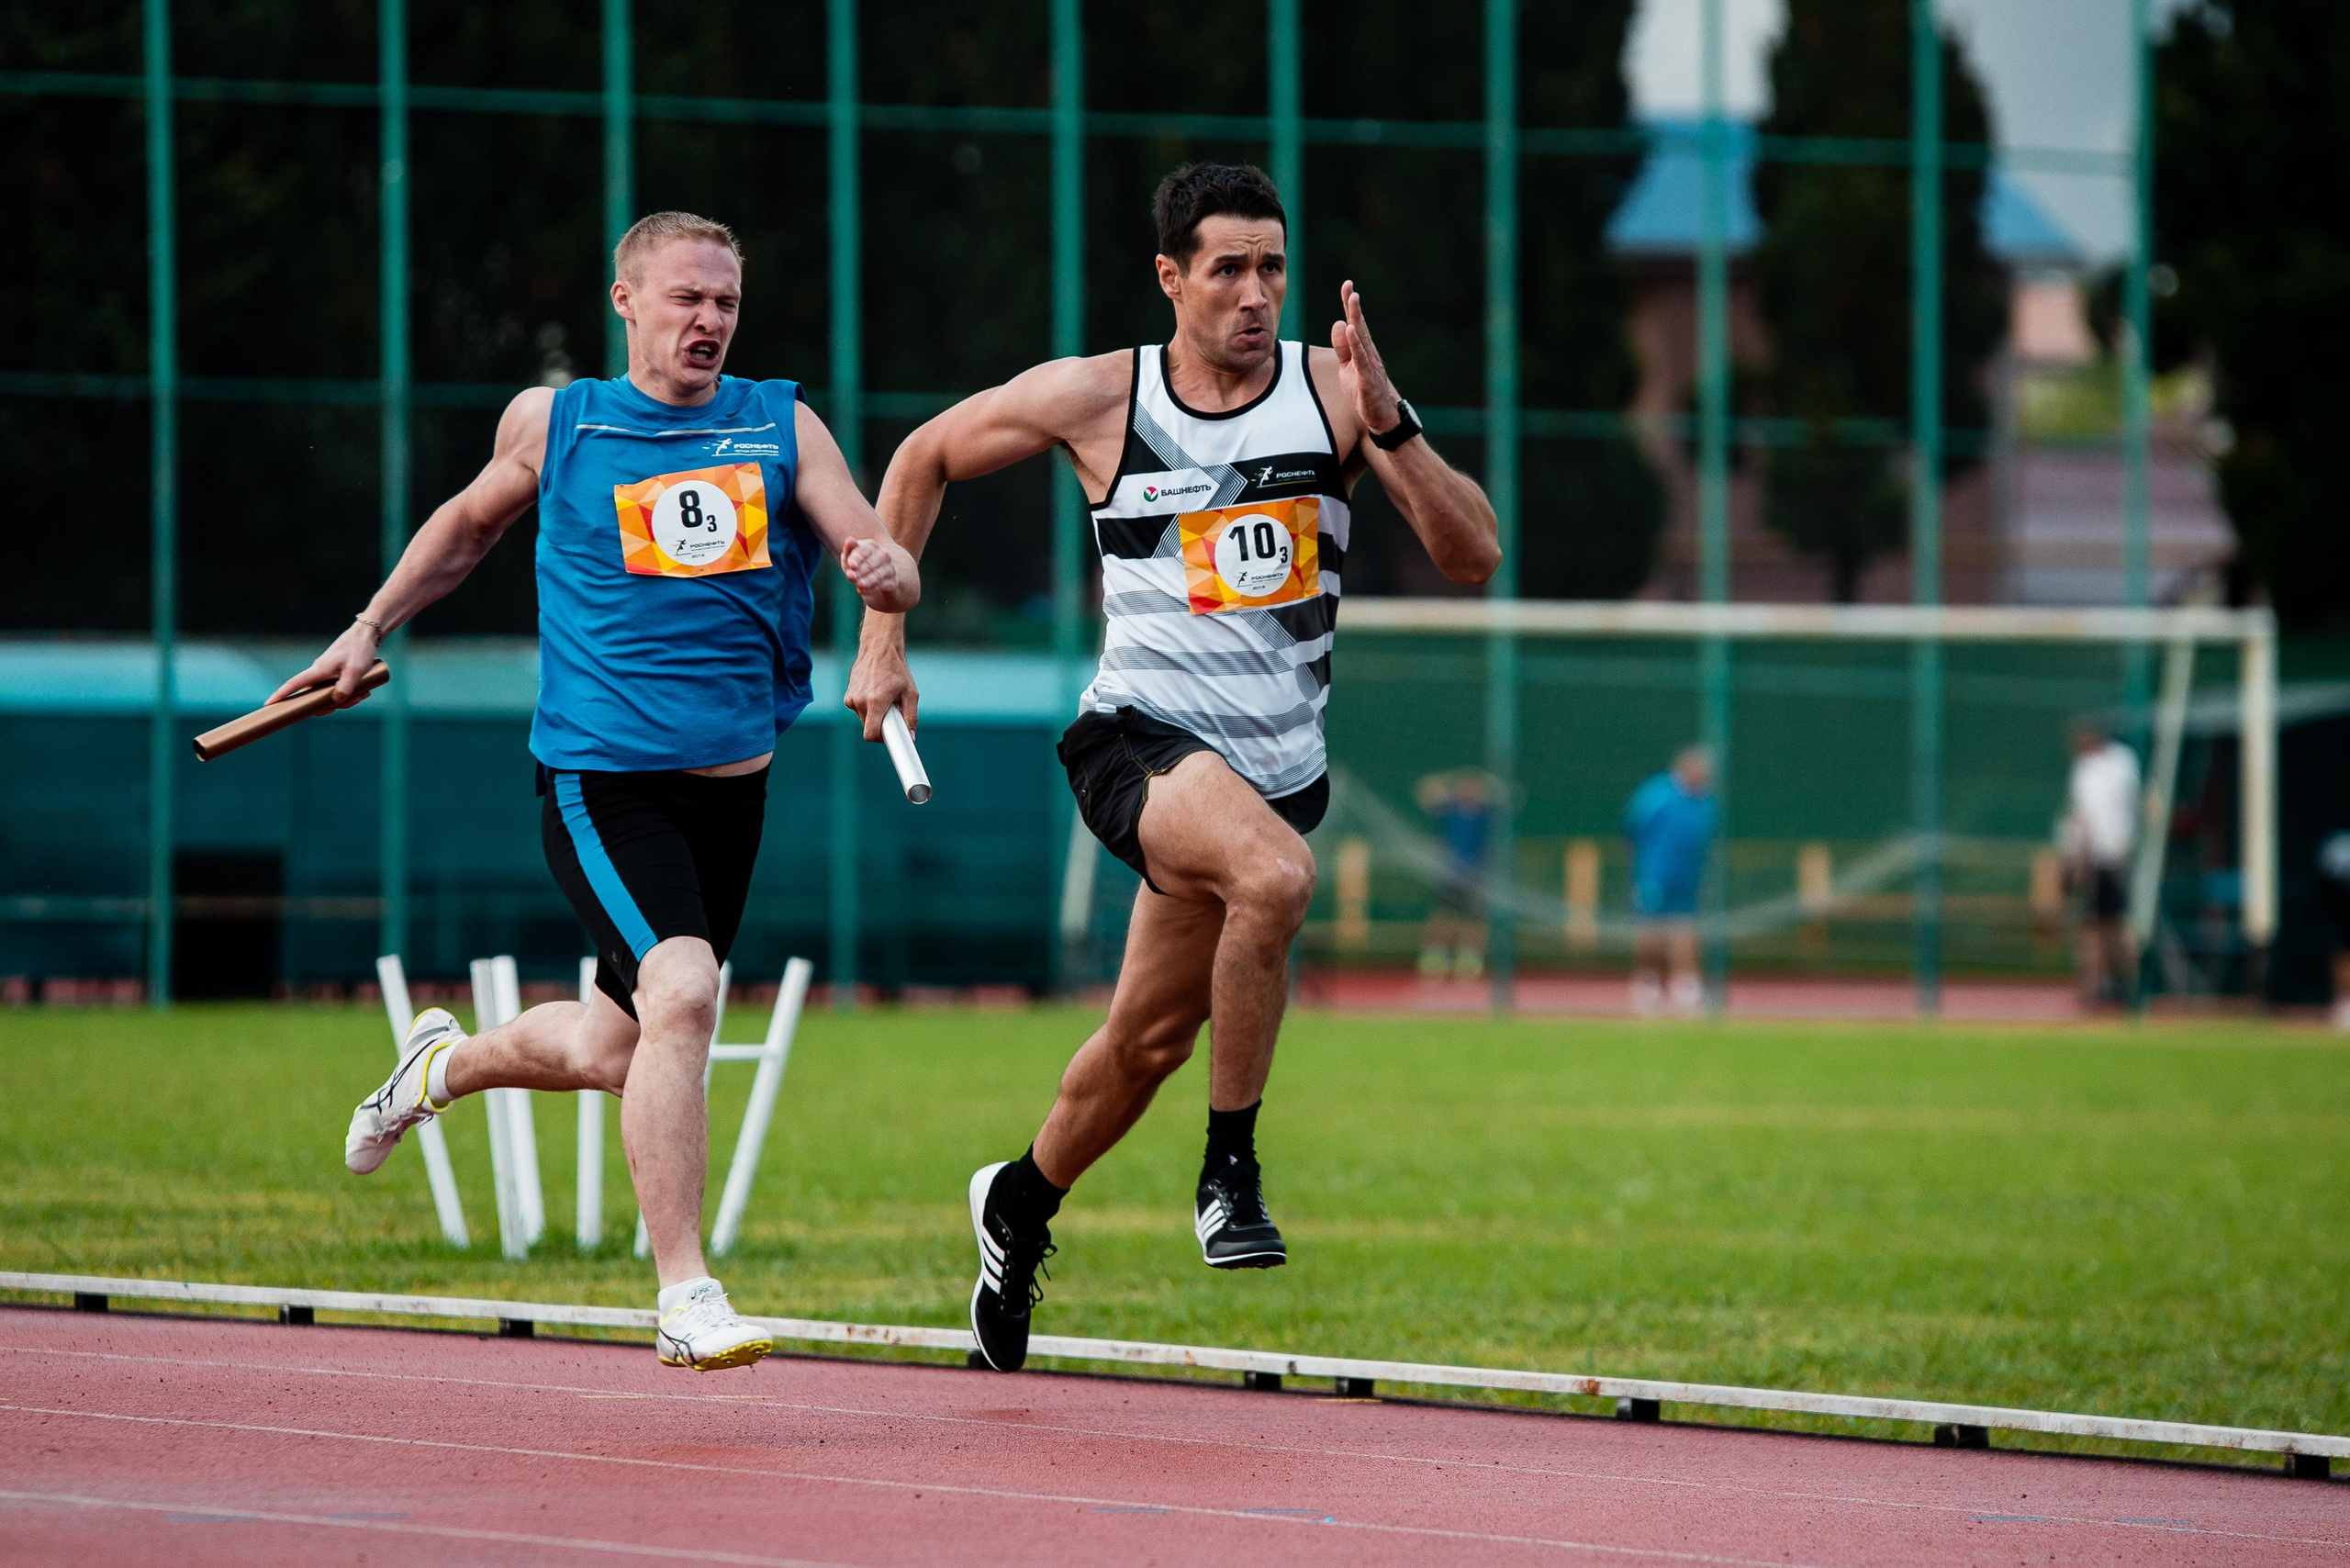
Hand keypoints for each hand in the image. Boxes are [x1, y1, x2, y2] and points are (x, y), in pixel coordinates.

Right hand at [269, 619, 382, 707]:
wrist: (366, 634)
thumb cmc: (359, 650)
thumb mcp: (355, 670)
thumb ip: (345, 686)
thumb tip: (335, 702)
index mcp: (318, 671)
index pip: (294, 684)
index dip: (281, 695)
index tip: (268, 704)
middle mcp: (319, 673)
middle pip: (316, 697)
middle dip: (334, 705)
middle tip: (356, 699)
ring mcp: (326, 674)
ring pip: (329, 695)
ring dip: (347, 699)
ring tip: (364, 692)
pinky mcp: (334, 673)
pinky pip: (337, 689)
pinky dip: (350, 693)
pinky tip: (364, 690)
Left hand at [842, 537, 904, 610]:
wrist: (877, 574)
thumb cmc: (859, 562)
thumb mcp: (851, 556)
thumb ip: (849, 549)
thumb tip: (849, 540)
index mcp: (871, 546)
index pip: (863, 551)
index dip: (856, 559)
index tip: (851, 566)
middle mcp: (883, 555)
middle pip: (870, 564)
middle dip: (860, 571)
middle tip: (850, 577)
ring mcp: (889, 567)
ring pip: (878, 575)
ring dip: (867, 580)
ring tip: (858, 585)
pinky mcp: (892, 580)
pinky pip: (882, 585)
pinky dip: (871, 589)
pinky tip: (861, 591)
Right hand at [844, 641, 918, 742]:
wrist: (878, 650)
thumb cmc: (897, 671)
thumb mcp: (910, 693)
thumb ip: (911, 716)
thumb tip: (911, 737)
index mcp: (875, 702)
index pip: (870, 734)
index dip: (881, 740)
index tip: (890, 739)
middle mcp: (860, 702)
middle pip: (869, 728)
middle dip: (881, 725)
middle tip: (892, 712)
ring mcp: (851, 699)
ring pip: (864, 719)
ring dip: (875, 715)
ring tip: (884, 699)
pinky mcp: (848, 696)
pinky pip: (859, 711)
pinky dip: (868, 708)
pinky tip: (875, 693)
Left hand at [1330, 279, 1402, 436]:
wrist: (1381, 415)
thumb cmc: (1363, 390)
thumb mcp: (1347, 367)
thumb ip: (1342, 347)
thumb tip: (1338, 323)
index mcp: (1361, 349)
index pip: (1354, 324)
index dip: (1349, 305)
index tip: (1347, 285)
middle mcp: (1368, 353)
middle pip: (1359, 326)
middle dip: (1354, 306)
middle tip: (1350, 287)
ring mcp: (1369, 365)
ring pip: (1362, 338)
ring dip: (1357, 319)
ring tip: (1353, 301)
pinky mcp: (1368, 379)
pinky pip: (1361, 359)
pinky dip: (1356, 344)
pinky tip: (1351, 331)